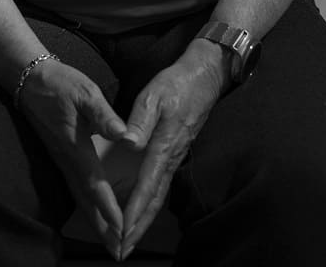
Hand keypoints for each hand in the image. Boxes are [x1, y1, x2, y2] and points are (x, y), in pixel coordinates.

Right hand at [17, 57, 127, 260]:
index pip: (95, 184)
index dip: (109, 208)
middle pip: (86, 201)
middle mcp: (68, 160)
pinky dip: (87, 206)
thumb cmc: (60, 83)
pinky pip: (76, 189)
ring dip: (95, 221)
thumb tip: (123, 134)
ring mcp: (62, 160)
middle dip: (103, 227)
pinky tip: (93, 213)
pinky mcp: (61, 156)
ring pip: (80, 198)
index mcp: (77, 147)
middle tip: (117, 251)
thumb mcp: (85, 92)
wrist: (30, 79)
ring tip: (109, 242)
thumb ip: (103, 114)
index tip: (122, 228)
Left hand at [119, 40, 229, 259]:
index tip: (122, 230)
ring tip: (130, 241)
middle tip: (122, 250)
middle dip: (138, 227)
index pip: (147, 184)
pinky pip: (162, 185)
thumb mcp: (153, 94)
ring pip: (159, 196)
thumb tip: (128, 142)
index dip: (135, 210)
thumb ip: (140, 119)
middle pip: (154, 200)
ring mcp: (176, 156)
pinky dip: (151, 204)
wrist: (204, 76)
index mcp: (163, 144)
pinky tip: (143, 212)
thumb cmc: (176, 83)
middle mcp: (171, 156)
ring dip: (145, 220)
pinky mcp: (176, 152)